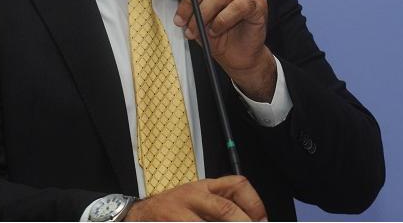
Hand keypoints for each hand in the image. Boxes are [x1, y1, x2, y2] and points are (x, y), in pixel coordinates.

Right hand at [124, 176, 267, 220]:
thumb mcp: (199, 199)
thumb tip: (253, 221)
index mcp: (205, 187)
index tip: (261, 220)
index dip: (254, 203)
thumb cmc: (174, 209)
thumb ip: (221, 207)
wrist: (140, 215)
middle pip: (226, 209)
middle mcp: (194, 196)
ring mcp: (179, 212)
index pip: (237, 184)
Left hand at [166, 0, 275, 101]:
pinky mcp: (258, 2)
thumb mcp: (194, 10)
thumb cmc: (215, 31)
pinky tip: (215, 30)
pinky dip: (221, 21)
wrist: (236, 55)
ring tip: (195, 31)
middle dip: (190, 3)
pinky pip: (237, 7)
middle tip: (181, 21)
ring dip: (203, 15)